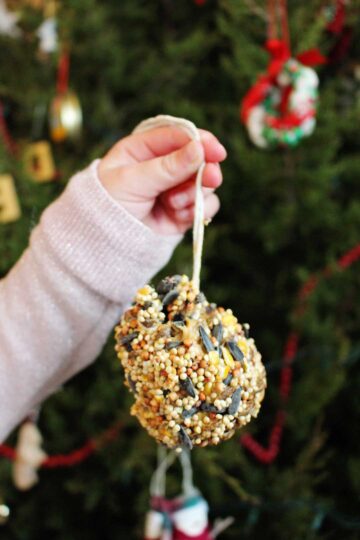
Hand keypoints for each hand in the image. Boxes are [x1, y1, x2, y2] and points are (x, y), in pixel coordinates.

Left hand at [98, 125, 226, 234]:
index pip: (178, 136)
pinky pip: (206, 206)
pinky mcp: (183, 211)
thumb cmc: (108, 206)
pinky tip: (179, 216)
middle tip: (211, 179)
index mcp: (144, 149)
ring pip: (204, 183)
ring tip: (174, 205)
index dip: (200, 141)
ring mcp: (175, 189)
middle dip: (206, 169)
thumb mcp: (133, 181)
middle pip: (198, 158)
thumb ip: (167, 166)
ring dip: (195, 194)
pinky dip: (198, 211)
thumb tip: (199, 149)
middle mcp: (162, 166)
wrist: (105, 244)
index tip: (215, 151)